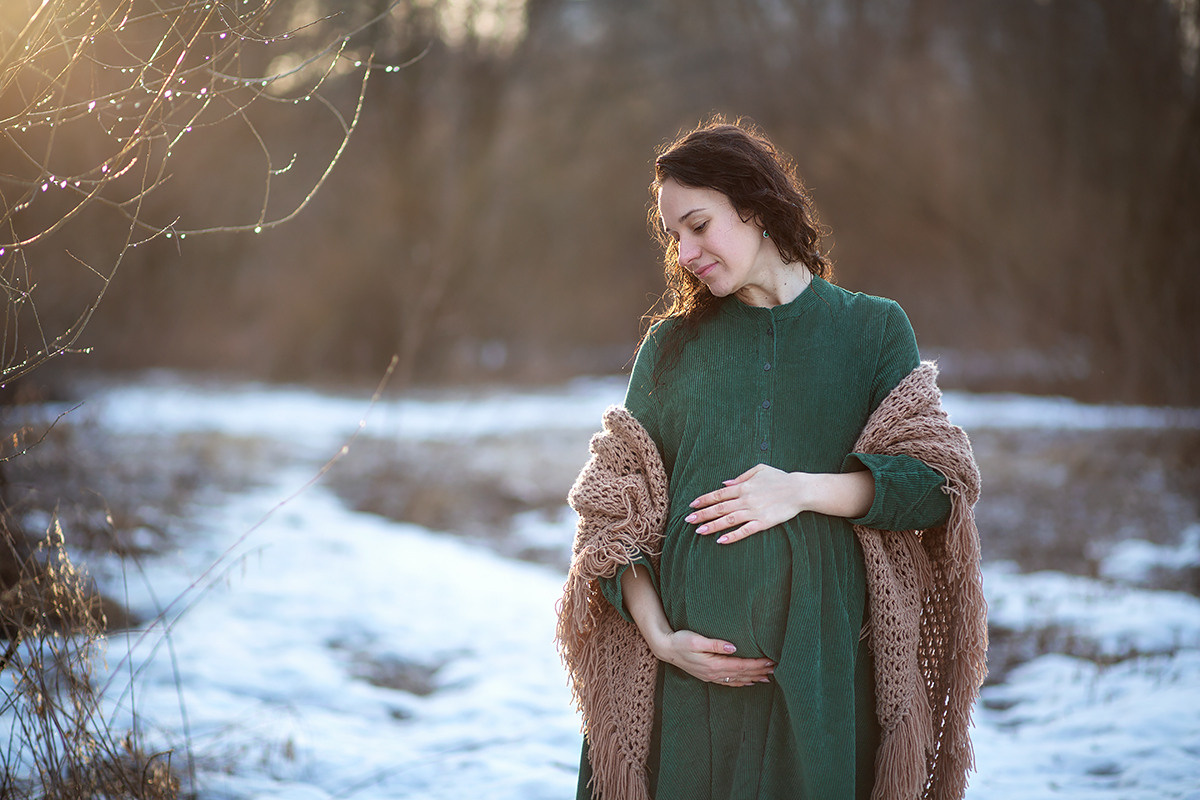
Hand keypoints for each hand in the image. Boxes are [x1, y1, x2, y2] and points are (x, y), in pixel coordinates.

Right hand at [652, 629, 774, 686]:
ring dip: (753, 678)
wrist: (665, 648)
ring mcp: (711, 677)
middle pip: (742, 674)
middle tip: (776, 668)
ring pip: (737, 680)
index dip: (757, 664)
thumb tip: (733, 647)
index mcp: (714, 664)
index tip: (771, 660)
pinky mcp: (708, 676)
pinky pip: (729, 682)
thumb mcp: (696, 639)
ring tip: (768, 677)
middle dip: (759, 671)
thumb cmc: (680, 641)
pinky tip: (748, 682)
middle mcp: (714, 674)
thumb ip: (714, 644)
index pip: (741, 666)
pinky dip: (741, 683)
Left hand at [686, 464, 804, 544]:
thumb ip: (741, 477)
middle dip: (702, 514)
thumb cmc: (780, 478)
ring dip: (712, 526)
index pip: (719, 494)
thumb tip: (724, 483)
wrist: (799, 490)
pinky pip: (745, 530)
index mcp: (743, 486)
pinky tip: (721, 540)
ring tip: (698, 531)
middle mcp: (745, 499)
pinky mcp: (763, 522)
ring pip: (728, 520)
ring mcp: (754, 512)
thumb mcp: (759, 469)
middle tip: (687, 521)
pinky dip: (732, 536)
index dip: (704, 500)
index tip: (692, 505)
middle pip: (719, 508)